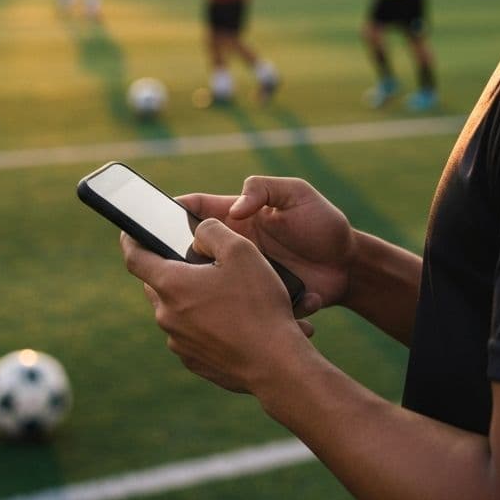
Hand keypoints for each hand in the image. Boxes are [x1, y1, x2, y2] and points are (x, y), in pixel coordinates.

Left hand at [120, 221, 314, 392]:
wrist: (275, 364)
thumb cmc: (258, 305)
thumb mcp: (240, 251)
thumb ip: (211, 231)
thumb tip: (197, 235)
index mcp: (171, 284)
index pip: (135, 257)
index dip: (130, 240)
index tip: (130, 232)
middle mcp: (167, 315)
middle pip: (156, 284)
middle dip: (170, 269)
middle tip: (196, 261)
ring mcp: (179, 342)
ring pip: (175, 309)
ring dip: (190, 297)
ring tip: (224, 293)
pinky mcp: (194, 361)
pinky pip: (190, 333)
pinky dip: (203, 323)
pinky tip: (232, 320)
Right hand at [178, 176, 355, 317]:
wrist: (351, 266)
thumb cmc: (323, 223)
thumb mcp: (297, 194)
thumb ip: (264, 189)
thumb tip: (236, 208)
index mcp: (237, 218)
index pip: (195, 210)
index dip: (169, 212)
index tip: (149, 221)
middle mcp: (234, 248)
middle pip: (193, 252)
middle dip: (179, 260)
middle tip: (178, 268)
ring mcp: (243, 276)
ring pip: (212, 284)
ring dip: (214, 291)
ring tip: (227, 296)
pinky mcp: (257, 301)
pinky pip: (242, 308)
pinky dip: (251, 311)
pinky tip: (272, 309)